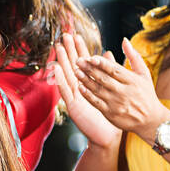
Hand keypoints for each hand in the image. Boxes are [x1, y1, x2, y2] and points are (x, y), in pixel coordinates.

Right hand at [51, 34, 119, 148]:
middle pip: (73, 65)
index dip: (80, 49)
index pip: (84, 62)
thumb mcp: (113, 89)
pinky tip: (56, 68)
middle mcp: (80, 88)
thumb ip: (110, 71)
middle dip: (69, 51)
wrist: (109, 134)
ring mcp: (75, 97)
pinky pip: (65, 91)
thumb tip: (108, 52)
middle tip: (65, 36)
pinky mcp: (73, 106)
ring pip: (67, 76)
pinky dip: (60, 79)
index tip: (76, 35)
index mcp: (90, 83)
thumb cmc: (112, 113)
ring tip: (59, 48)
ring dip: (62, 62)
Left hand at [75, 38, 168, 138]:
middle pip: (104, 79)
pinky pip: (96, 103)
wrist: (150, 120)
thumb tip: (124, 40)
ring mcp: (116, 104)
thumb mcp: (144, 74)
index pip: (115, 70)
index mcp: (132, 81)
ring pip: (98, 90)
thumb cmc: (146, 94)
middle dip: (90, 69)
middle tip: (78, 61)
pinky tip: (80, 87)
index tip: (91, 57)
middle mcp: (124, 92)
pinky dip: (88, 95)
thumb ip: (134, 56)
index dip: (102, 63)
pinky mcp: (111, 114)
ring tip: (76, 72)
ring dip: (86, 80)